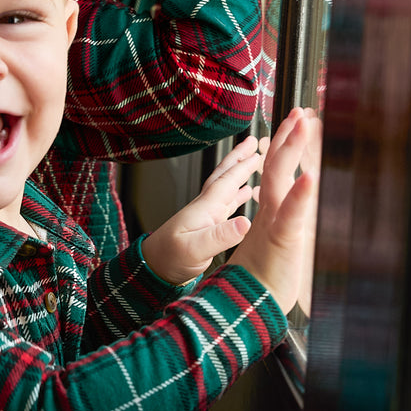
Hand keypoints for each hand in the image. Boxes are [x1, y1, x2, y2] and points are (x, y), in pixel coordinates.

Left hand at [141, 135, 263, 285]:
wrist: (152, 268)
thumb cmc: (170, 259)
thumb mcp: (195, 250)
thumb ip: (220, 236)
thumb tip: (246, 222)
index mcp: (205, 209)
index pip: (227, 181)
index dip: (243, 166)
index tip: (258, 151)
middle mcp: (205, 207)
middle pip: (224, 176)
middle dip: (239, 158)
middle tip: (253, 141)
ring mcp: (206, 215)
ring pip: (226, 187)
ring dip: (240, 172)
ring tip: (254, 160)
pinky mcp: (206, 226)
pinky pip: (227, 203)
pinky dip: (238, 194)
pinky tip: (247, 193)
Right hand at [231, 108, 320, 313]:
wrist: (246, 308)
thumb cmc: (263, 282)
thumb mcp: (280, 249)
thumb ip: (286, 226)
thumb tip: (294, 211)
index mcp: (271, 211)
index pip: (277, 168)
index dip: (287, 143)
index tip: (298, 120)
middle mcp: (271, 211)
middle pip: (277, 164)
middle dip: (290, 135)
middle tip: (300, 111)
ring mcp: (275, 222)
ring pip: (281, 178)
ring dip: (294, 148)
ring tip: (303, 123)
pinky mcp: (282, 240)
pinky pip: (292, 214)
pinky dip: (302, 196)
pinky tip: (311, 177)